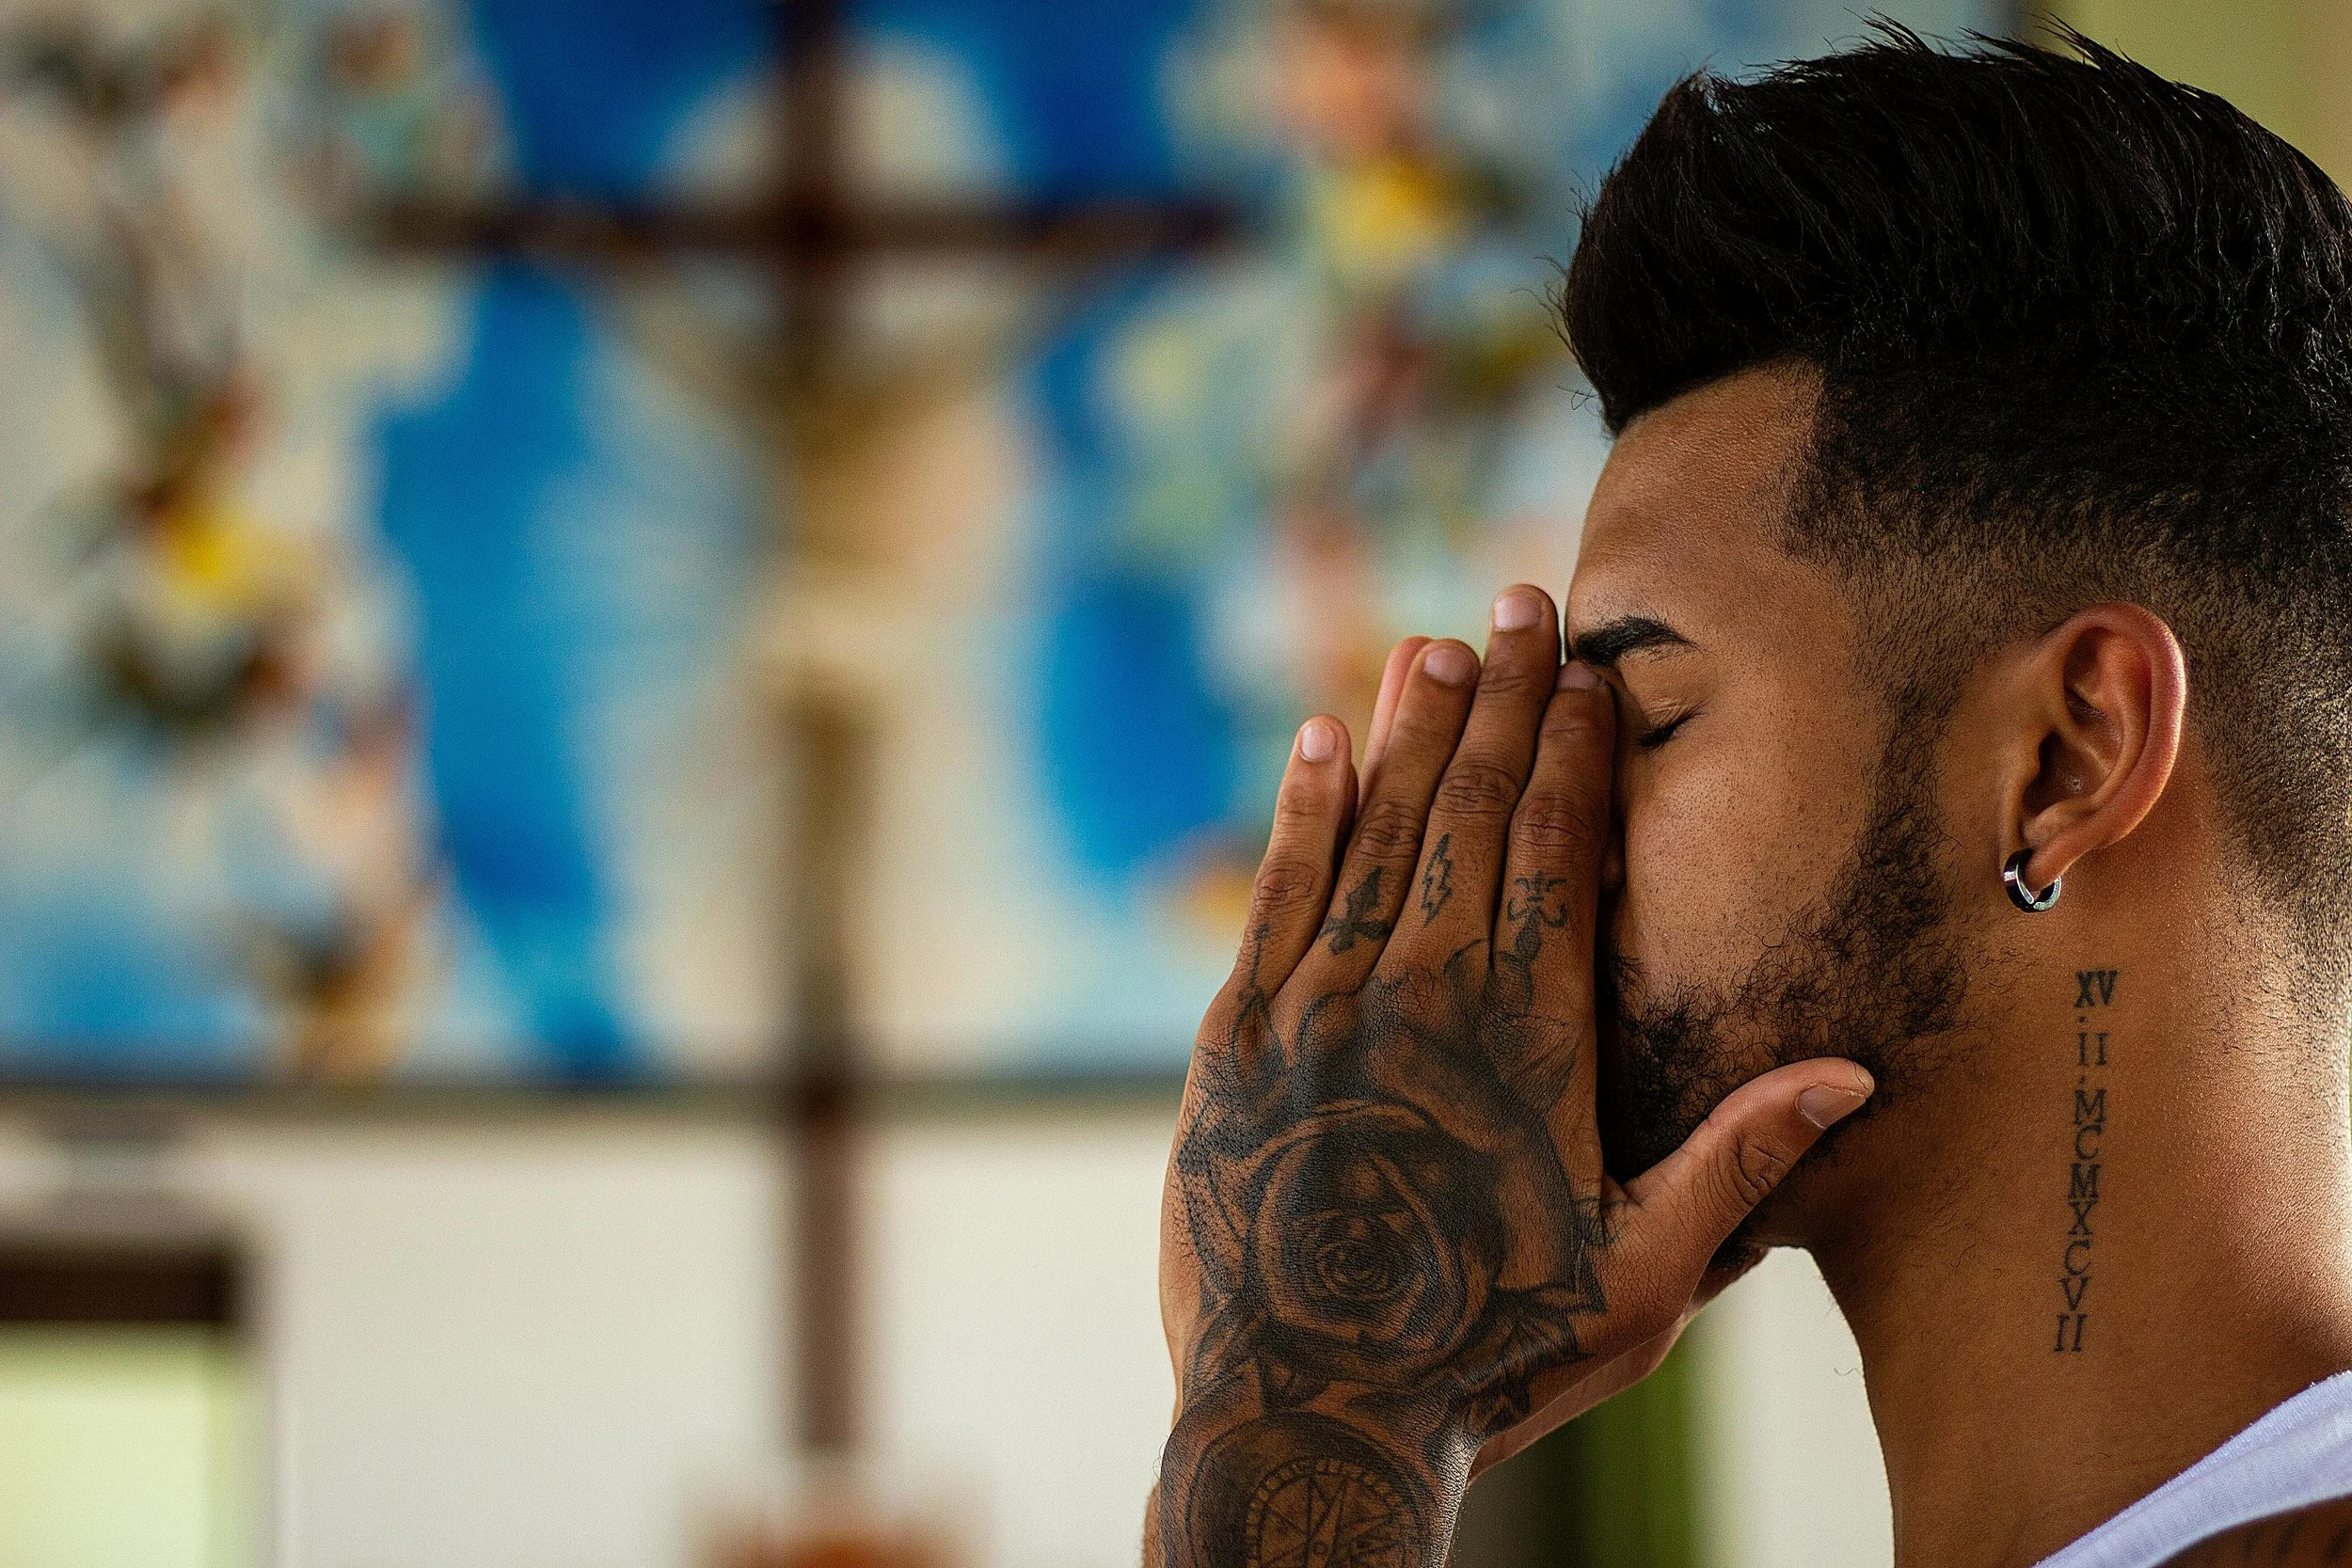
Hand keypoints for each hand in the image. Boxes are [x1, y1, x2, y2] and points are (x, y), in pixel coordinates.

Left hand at [1147, 588, 1872, 1566]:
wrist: (1309, 1411)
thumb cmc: (1492, 1351)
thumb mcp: (1642, 1276)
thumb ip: (1736, 1160)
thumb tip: (1851, 1073)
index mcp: (1529, 1035)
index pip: (1560, 852)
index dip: (1576, 750)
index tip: (1589, 671)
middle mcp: (1423, 992)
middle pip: (1472, 813)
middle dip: (1501, 701)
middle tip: (1520, 605)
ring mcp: (1320, 1004)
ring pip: (1376, 832)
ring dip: (1410, 731)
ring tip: (1435, 643)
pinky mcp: (1235, 1036)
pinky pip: (1276, 893)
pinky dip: (1303, 810)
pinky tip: (1320, 739)